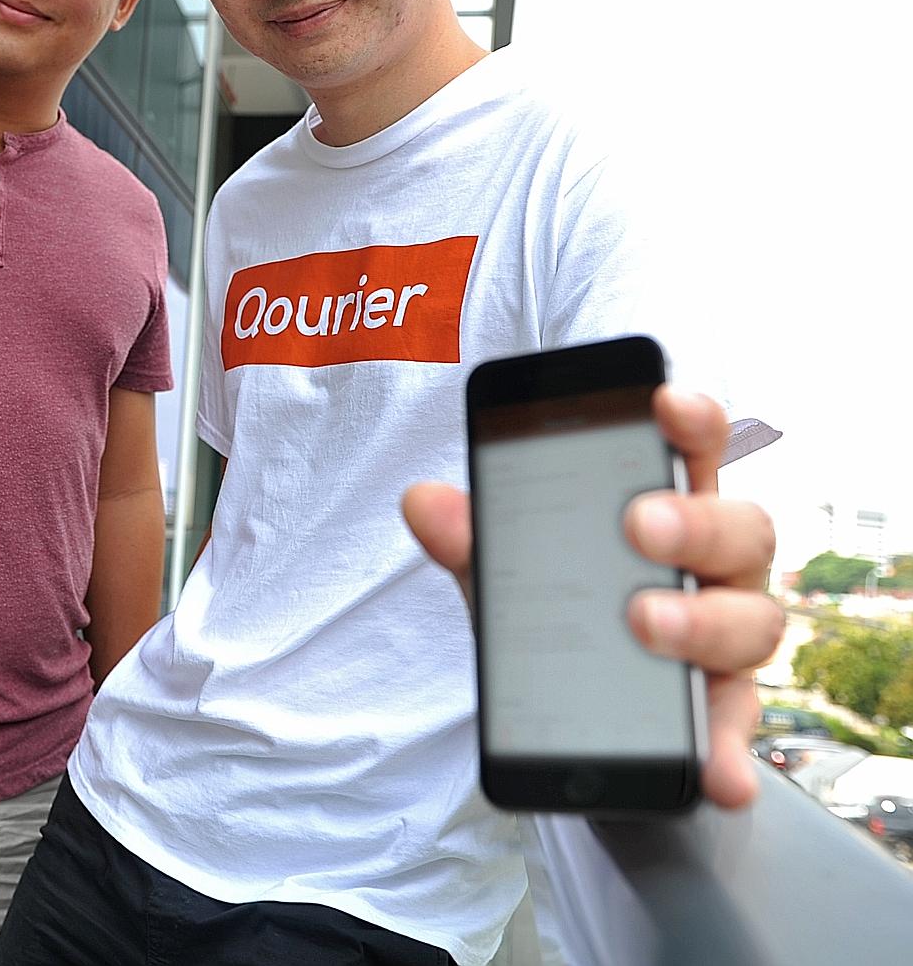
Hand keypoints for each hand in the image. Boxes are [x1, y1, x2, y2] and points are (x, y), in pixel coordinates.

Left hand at [402, 386, 782, 808]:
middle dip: (694, 520)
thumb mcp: (507, 572)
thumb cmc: (561, 612)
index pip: (696, 449)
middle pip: (742, 528)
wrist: (573, 713)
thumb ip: (472, 538)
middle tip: (639, 524)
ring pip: (752, 622)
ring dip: (701, 621)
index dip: (691, 418)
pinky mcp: (720, 715)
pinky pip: (737, 732)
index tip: (664, 401)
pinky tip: (715, 774)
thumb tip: (422, 501)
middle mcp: (714, 568)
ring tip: (646, 624)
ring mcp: (726, 640)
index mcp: (669, 508)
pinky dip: (728, 754)